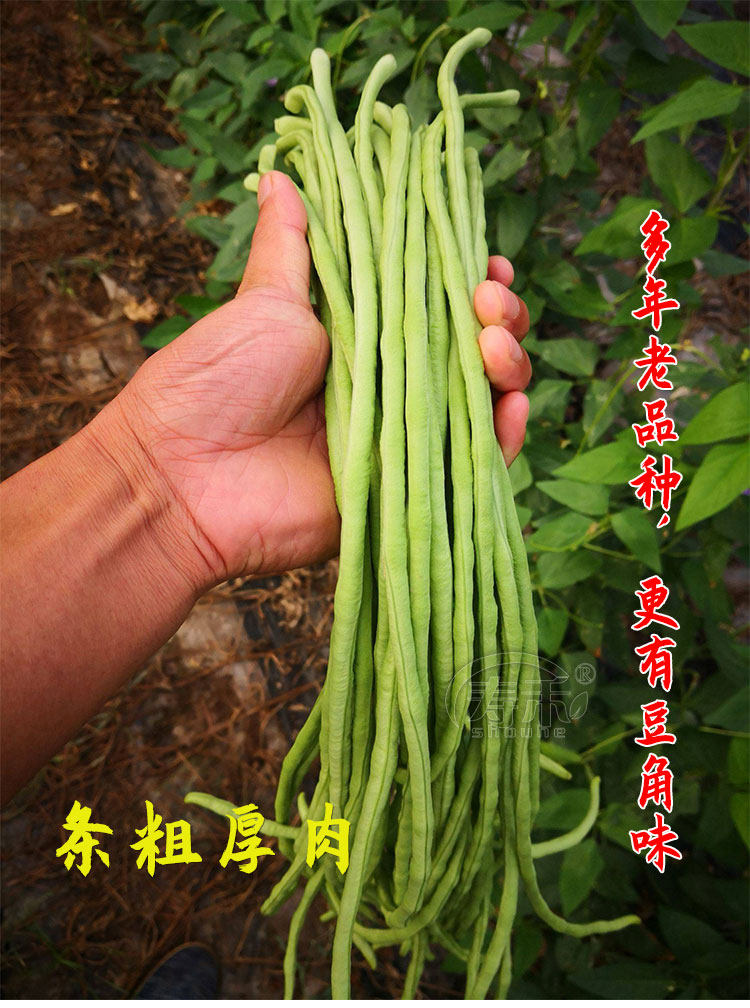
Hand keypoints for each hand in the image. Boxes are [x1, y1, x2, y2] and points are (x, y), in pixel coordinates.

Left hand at [116, 172, 530, 583]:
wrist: (182, 477)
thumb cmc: (214, 381)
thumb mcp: (263, 303)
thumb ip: (291, 246)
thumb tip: (280, 175)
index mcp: (356, 337)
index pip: (431, 304)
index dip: (467, 282)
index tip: (488, 262)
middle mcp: (385, 385)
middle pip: (467, 350)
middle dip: (496, 317)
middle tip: (488, 299)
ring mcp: (398, 438)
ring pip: (478, 403)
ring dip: (505, 367)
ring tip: (494, 342)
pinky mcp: (403, 491)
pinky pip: (470, 468)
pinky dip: (502, 440)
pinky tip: (513, 407)